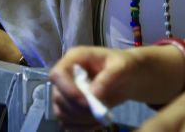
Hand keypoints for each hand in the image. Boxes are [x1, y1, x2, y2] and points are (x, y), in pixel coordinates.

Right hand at [50, 45, 181, 125]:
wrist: (128, 77)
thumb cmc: (124, 65)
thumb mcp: (121, 66)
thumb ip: (108, 77)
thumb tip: (93, 94)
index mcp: (74, 59)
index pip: (57, 74)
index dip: (67, 90)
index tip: (87, 102)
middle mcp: (66, 76)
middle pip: (58, 97)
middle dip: (78, 109)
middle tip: (101, 113)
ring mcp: (66, 93)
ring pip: (61, 113)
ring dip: (80, 120)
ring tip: (102, 118)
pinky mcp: (71, 108)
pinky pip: (68, 123)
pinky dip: (81, 127)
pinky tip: (97, 123)